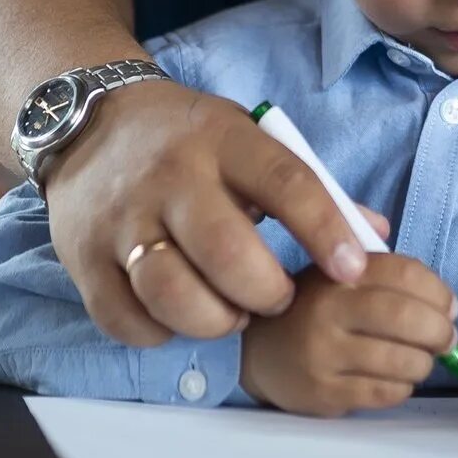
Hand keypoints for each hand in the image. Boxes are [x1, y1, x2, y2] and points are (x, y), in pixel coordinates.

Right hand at [45, 79, 384, 347]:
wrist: (89, 124)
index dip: (325, 230)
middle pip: (228, 252)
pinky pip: (126, 319)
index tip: (354, 269)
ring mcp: (123, 219)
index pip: (287, 183)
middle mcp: (172, 177)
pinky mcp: (83, 257)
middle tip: (277, 300)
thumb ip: (309, 189)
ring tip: (232, 314)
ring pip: (173, 294)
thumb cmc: (190, 141)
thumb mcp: (250, 142)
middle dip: (266, 293)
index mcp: (225, 141)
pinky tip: (178, 318)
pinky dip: (160, 333)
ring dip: (215, 321)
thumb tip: (374, 236)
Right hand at [240, 254, 457, 415]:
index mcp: (340, 272)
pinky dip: (403, 387)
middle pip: (404, 317)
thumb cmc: (316, 310)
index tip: (449, 307)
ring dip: (424, 362)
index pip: (404, 273)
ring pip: (399, 360)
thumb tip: (445, 301)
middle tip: (447, 339)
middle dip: (438, 331)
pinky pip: (383, 392)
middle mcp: (330, 309)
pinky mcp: (323, 392)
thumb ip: (387, 271)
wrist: (261, 353)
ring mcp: (325, 353)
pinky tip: (398, 379)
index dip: (438, 291)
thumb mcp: (340, 274)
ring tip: (422, 360)